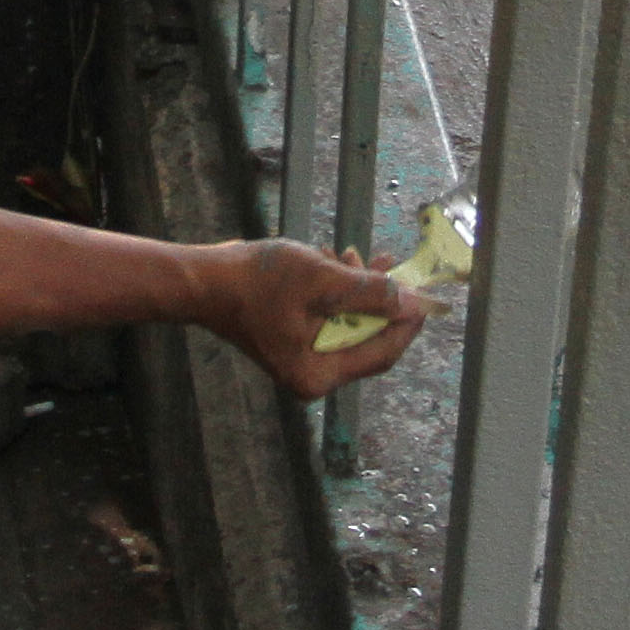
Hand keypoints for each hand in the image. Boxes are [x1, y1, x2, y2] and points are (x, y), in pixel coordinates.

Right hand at [195, 238, 430, 401]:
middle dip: (377, 297)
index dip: (407, 323)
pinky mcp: (291, 339)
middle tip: (385, 262)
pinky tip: (328, 261)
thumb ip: (371, 294)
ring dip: (355, 288)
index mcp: (319, 374)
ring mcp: (300, 359)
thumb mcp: (321, 282)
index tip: (426, 294)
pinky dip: (333, 291)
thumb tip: (414, 302)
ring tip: (349, 254)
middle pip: (365, 337)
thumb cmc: (257, 282)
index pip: (381, 353)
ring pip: (347, 323)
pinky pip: (326, 317)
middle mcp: (312, 374)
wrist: (203, 280)